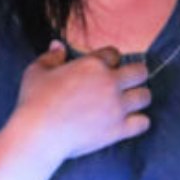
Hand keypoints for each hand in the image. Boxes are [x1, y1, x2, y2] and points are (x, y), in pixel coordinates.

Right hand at [12, 41, 152, 161]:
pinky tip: (130, 122)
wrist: (39, 134)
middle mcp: (110, 82)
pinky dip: (139, 122)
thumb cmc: (34, 101)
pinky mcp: (118, 129)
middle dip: (134, 75)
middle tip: (126, 83)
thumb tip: (57, 45)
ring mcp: (117, 107)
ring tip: (128, 102)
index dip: (110, 60)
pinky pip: (143, 123)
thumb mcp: (37, 71)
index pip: (114, 54)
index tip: (105, 68)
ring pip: (145, 96)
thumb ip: (51, 57)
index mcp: (93, 64)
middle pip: (140, 71)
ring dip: (138, 98)